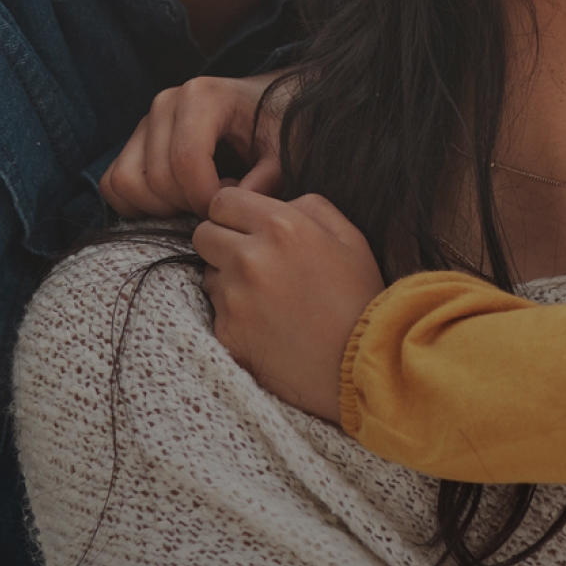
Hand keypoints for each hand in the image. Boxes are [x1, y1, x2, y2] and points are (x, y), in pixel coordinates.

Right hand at [99, 73, 292, 218]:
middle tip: (221, 203)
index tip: (231, 208)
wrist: (268, 105)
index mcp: (202, 96)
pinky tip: (177, 201)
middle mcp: (166, 102)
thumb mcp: (285, 150)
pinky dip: (138, 204)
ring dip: (161, 207)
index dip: (205, 199)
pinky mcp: (134, 142)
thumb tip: (232, 203)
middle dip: (188, 206)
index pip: (185, 161)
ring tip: (200, 199)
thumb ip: (267, 178)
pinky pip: (113, 183)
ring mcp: (145, 121)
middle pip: (156, 178)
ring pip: (126, 182)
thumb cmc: (279, 126)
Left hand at [195, 189, 382, 423]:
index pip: (222, 200)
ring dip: (227, 279)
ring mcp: (234, 298)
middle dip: (222, 242)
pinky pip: (216, 312)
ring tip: (267, 298)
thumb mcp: (349, 237)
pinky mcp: (227, 332)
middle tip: (251, 260)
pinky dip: (235, 315)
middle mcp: (250, 258)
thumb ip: (309, 206)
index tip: (246, 226)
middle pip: (204, 234)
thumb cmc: (359, 298)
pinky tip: (266, 325)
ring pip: (208, 274)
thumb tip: (277, 202)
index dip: (233, 212)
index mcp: (280, 226)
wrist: (361, 365)